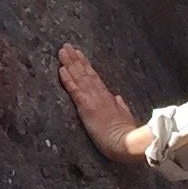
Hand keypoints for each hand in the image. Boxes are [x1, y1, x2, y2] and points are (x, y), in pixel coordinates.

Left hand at [57, 43, 152, 161]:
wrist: (127, 142)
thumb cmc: (126, 135)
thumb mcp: (126, 118)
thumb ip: (121, 107)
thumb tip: (118, 98)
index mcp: (108, 98)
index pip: (94, 78)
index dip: (86, 66)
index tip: (79, 55)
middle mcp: (99, 95)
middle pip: (85, 73)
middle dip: (75, 59)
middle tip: (66, 46)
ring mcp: (92, 99)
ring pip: (79, 77)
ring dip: (69, 63)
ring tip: (62, 51)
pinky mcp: (86, 106)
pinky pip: (74, 89)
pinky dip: (67, 79)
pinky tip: (61, 69)